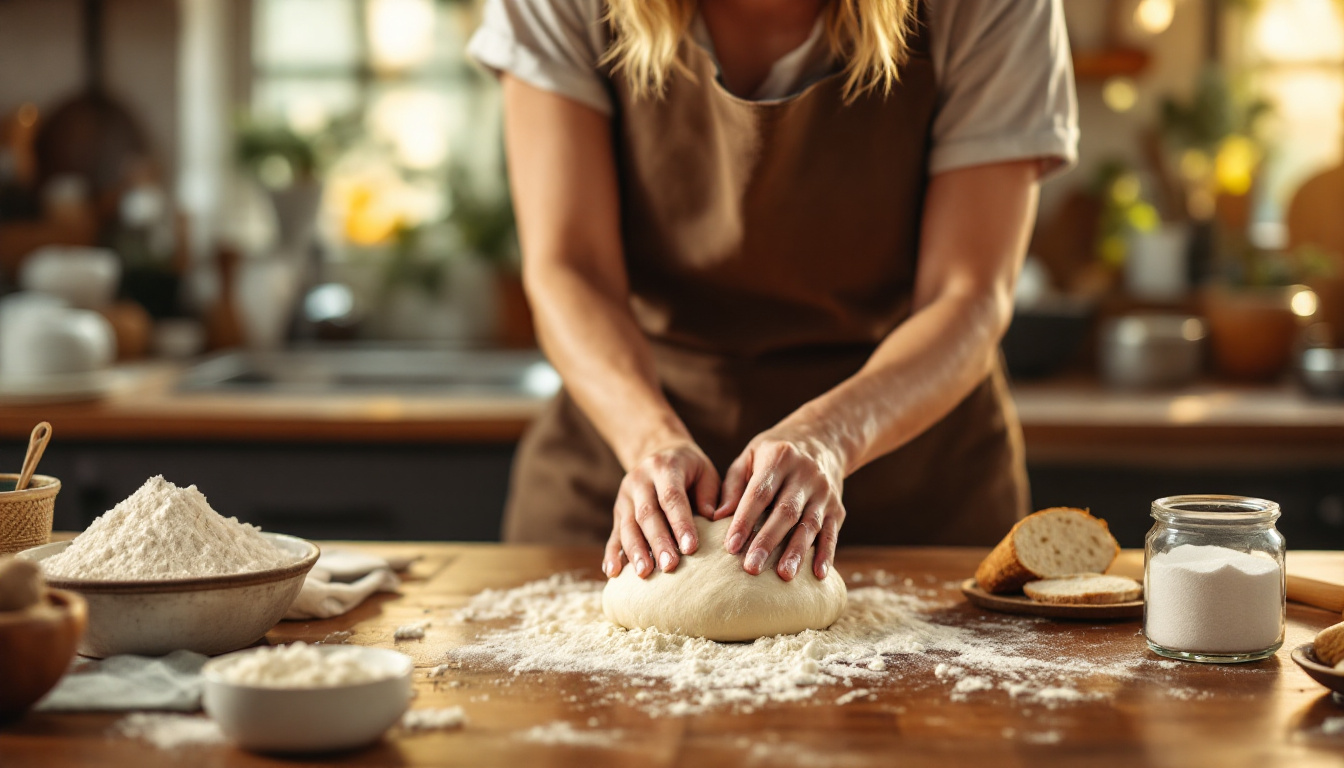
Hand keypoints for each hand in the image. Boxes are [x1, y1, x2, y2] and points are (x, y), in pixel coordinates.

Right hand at [604, 440, 721, 578]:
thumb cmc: (690, 469)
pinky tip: (614, 572)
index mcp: (664, 467)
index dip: (680, 523)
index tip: (690, 548)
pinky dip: (612, 554)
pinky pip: (613, 533)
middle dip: (658, 542)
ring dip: (635, 551)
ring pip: (627, 525)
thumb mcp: (705, 471)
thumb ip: (710, 494)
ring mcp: (625, 496)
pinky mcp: (617, 511)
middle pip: (647, 514)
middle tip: (669, 566)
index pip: (671, 497)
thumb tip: (713, 519)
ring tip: (644, 573)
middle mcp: (640, 480)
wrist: (657, 451)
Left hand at [715, 424, 845, 580]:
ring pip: (810, 525)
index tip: (730, 546)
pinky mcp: (837, 508)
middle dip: (768, 541)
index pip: (759, 493)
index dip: (744, 520)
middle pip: (785, 512)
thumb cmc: (774, 453)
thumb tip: (716, 518)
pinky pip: (832, 533)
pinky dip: (826, 554)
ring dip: (797, 552)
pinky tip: (818, 575)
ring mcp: (824, 492)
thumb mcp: (750, 457)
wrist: (822, 439)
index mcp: (779, 458)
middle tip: (751, 568)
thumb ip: (734, 486)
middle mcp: (805, 474)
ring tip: (784, 576)